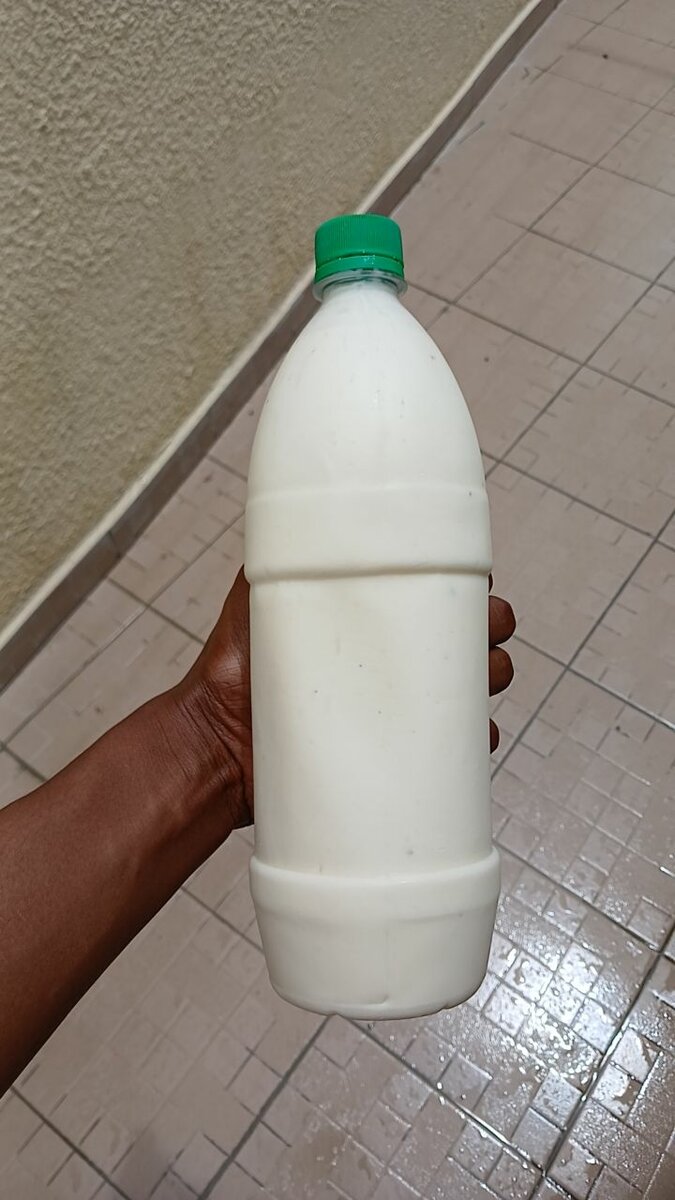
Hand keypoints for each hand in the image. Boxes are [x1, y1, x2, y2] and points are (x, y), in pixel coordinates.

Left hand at [180, 570, 514, 824]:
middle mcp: (388, 655)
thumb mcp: (261, 589)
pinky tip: (476, 735)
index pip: (436, 590)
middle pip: (466, 636)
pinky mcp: (393, 750)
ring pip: (470, 686)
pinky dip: (474, 739)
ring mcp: (394, 704)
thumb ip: (289, 547)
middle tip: (486, 634)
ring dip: (491, 678)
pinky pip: (451, 746)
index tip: (478, 586)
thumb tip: (312, 505)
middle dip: (490, 629)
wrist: (219, 739)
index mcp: (371, 613)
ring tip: (485, 680)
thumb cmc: (236, 662)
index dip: (467, 586)